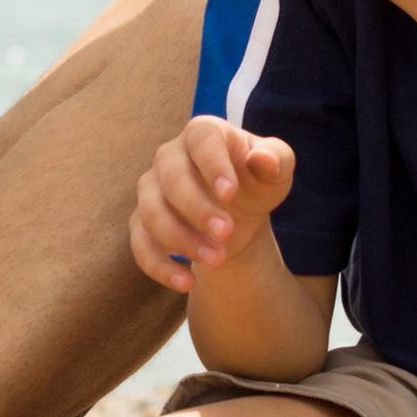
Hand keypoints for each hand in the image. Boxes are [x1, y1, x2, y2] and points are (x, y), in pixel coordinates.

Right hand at [130, 114, 293, 295]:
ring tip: (216, 260)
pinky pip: (139, 243)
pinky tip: (186, 283)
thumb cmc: (255, 178)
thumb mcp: (277, 167)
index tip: (229, 193)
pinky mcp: (142, 222)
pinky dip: (158, 265)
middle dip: (196, 207)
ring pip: (151, 211)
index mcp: (202, 133)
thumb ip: (276, 159)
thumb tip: (263, 160)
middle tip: (226, 232)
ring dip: (180, 238)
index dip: (212, 165)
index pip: (201, 140)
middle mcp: (169, 156)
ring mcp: (151, 189)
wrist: (236, 209)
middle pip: (171, 177)